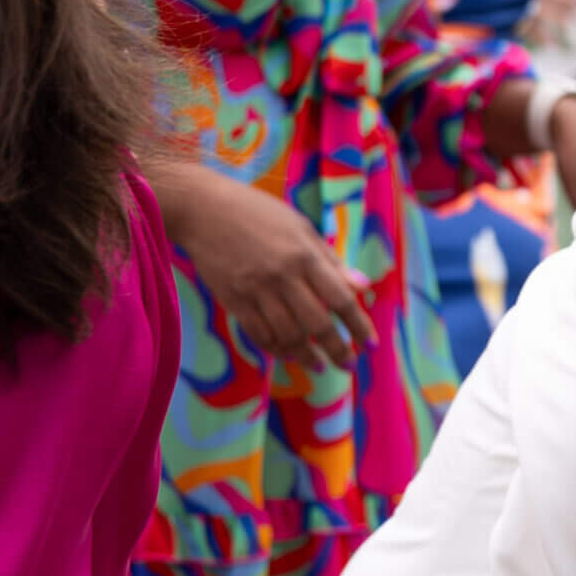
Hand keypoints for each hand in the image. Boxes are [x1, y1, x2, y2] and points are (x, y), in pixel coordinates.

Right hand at [155, 164, 376, 368]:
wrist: (204, 210)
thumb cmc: (259, 214)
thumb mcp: (302, 228)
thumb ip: (332, 261)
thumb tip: (364, 287)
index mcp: (305, 256)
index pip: (341, 298)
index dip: (358, 325)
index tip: (371, 345)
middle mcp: (283, 276)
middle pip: (317, 323)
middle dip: (337, 349)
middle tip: (348, 364)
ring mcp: (255, 290)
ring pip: (287, 334)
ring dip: (307, 354)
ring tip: (319, 364)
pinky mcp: (232, 299)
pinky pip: (258, 332)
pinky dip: (275, 348)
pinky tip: (288, 355)